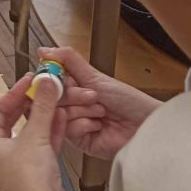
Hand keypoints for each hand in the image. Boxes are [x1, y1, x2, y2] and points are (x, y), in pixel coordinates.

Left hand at [0, 74, 87, 190]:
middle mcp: (0, 152)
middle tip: (44, 87)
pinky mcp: (37, 170)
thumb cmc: (30, 180)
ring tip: (56, 97)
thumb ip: (42, 107)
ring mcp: (19, 162)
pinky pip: (43, 143)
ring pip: (30, 131)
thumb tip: (46, 81)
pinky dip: (52, 130)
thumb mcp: (35, 137)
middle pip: (13, 119)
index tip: (30, 80)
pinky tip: (63, 116)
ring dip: (43, 115)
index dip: (13, 93)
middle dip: (30, 103)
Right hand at [38, 45, 161, 159]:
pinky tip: (98, 126)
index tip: (56, 78)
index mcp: (75, 88)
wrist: (146, 125)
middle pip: (53, 98)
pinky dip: (84, 125)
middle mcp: (73, 105)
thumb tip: (44, 50)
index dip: (51, 81)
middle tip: (93, 95)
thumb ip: (68, 60)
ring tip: (101, 112)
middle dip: (75, 95)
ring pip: (60, 114)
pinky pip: (69, 130)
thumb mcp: (96, 76)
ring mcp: (75, 123)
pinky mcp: (80, 141)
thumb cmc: (129, 101)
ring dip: (83, 110)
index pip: (50, 82)